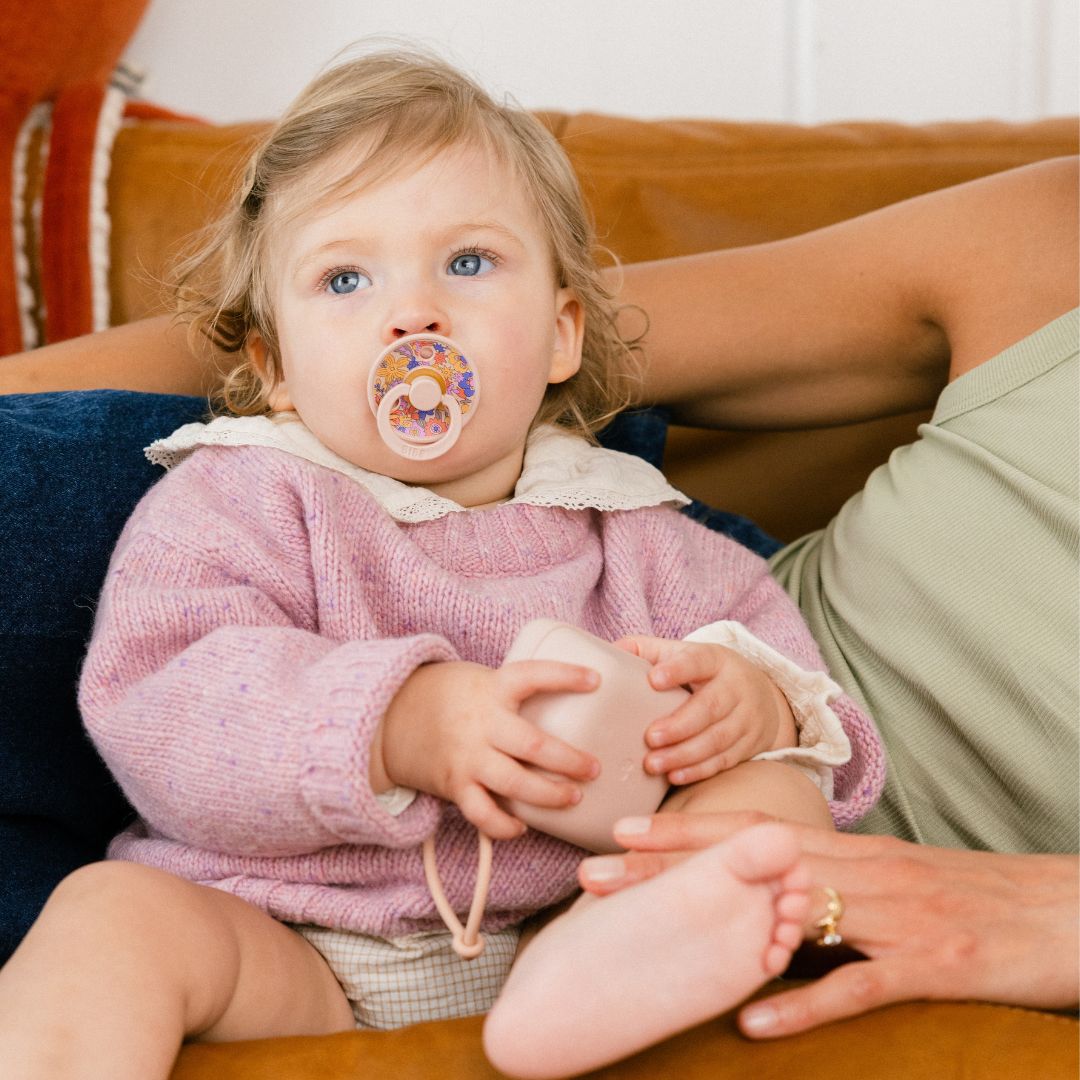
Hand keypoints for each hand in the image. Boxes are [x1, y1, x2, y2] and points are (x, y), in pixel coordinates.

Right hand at [376, 660, 600, 839]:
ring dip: (547, 794)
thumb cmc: (454, 696)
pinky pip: (482, 813)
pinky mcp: (454, 785)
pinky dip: (503, 825)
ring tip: (573, 797)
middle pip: (532, 744)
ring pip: (513, 783)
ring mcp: (467, 756)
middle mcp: (481, 723)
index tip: (594, 679)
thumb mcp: (483, 679)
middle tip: (594, 768)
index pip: (532, 675)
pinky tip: (523, 826)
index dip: (564, 676)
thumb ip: (518, 690)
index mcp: (492, 688)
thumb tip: (578, 688)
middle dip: (568, 760)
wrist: (392, 714)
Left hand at [577, 811, 1079, 1032]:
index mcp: (853, 851)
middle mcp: (864, 871)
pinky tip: (755, 1021)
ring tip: (648, 929)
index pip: (752, 831)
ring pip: (793, 905)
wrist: (1065, 913)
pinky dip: (806, 1002)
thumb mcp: (897, 882)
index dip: (683, 831)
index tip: (619, 833)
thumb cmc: (974, 900)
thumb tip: (773, 894)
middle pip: (751, 859)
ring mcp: (896, 916)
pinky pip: (860, 985)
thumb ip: (834, 883)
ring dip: (717, 916)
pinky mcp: (932, 965)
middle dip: (670, 864)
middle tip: (597, 871)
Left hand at [617, 636, 796, 784]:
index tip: (653, 680)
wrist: (764, 694)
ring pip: (717, 738)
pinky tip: (674, 776)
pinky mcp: (750, 744)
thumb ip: (648, 650)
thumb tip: (607, 652)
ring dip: (684, 754)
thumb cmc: (707, 673)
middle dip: (678, 725)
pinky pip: (724, 760)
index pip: (697, 661)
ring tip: (653, 764)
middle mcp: (736, 686)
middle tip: (649, 737)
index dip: (677, 670)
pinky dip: (699, 770)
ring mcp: (746, 717)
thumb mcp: (686, 654)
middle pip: (709, 707)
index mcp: (716, 659)